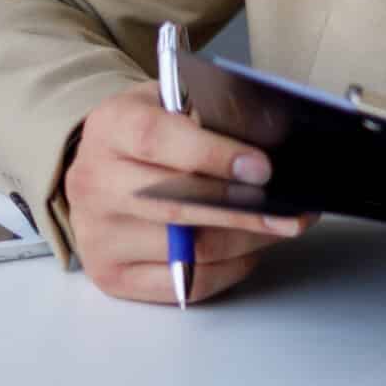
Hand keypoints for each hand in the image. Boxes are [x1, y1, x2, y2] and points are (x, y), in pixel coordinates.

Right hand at [62, 85, 310, 304]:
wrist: (101, 166)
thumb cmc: (150, 131)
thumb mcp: (171, 102)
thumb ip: (211, 115)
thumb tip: (269, 142)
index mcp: (110, 129)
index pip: (158, 141)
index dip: (214, 155)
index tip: (262, 168)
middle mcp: (94, 184)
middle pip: (176, 205)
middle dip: (245, 211)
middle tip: (291, 211)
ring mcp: (100, 236)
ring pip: (190, 250)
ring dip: (248, 240)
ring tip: (282, 226)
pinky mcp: (112, 276)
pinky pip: (186, 283)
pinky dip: (229, 269)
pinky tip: (250, 249)